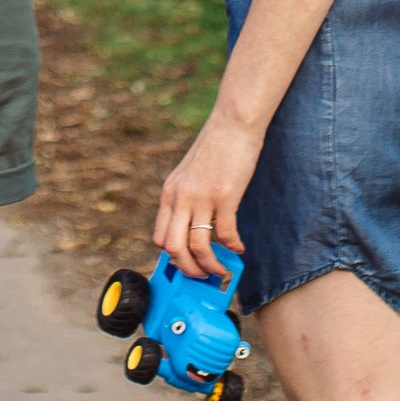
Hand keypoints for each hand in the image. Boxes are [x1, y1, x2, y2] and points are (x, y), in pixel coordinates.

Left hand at [152, 106, 262, 278]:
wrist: (232, 124)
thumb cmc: (215, 148)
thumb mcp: (189, 174)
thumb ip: (186, 198)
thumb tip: (190, 225)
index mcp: (170, 193)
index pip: (160, 237)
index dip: (172, 258)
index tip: (186, 265)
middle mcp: (181, 197)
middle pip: (173, 248)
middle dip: (188, 270)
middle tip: (202, 276)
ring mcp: (202, 197)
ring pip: (198, 246)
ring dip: (210, 265)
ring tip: (221, 270)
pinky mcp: (225, 196)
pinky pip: (225, 233)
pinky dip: (232, 247)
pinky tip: (239, 248)